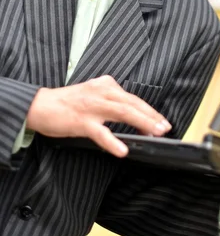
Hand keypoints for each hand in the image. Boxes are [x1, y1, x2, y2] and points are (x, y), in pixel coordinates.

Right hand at [27, 75, 170, 156]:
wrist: (39, 106)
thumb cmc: (66, 103)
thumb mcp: (93, 94)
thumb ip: (111, 100)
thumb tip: (133, 114)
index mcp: (106, 85)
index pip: (133, 98)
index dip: (150, 110)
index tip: (162, 121)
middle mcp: (102, 92)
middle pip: (133, 104)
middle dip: (152, 116)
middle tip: (165, 128)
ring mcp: (92, 106)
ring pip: (123, 113)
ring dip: (141, 123)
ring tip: (153, 134)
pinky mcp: (81, 121)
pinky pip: (100, 132)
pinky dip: (112, 142)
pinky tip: (122, 150)